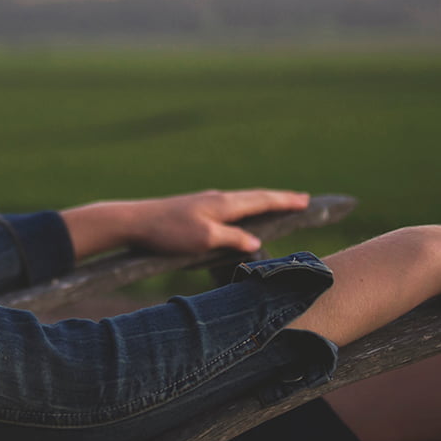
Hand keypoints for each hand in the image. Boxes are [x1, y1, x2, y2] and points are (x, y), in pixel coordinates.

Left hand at [60, 189, 308, 259]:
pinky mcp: (193, 209)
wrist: (133, 222)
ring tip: (277, 204)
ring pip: (241, 201)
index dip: (285, 201)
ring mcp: (204, 202)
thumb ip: (233, 240)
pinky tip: (239, 214)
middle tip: (302, 199)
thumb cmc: (168, 232)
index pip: (262, 200)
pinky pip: (229, 207)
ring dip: (261, 202)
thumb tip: (255, 243)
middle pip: (255, 197)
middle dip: (279, 199)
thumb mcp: (204, 240)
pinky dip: (244, 208)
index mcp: (224, 204)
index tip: (307, 200)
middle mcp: (217, 199)